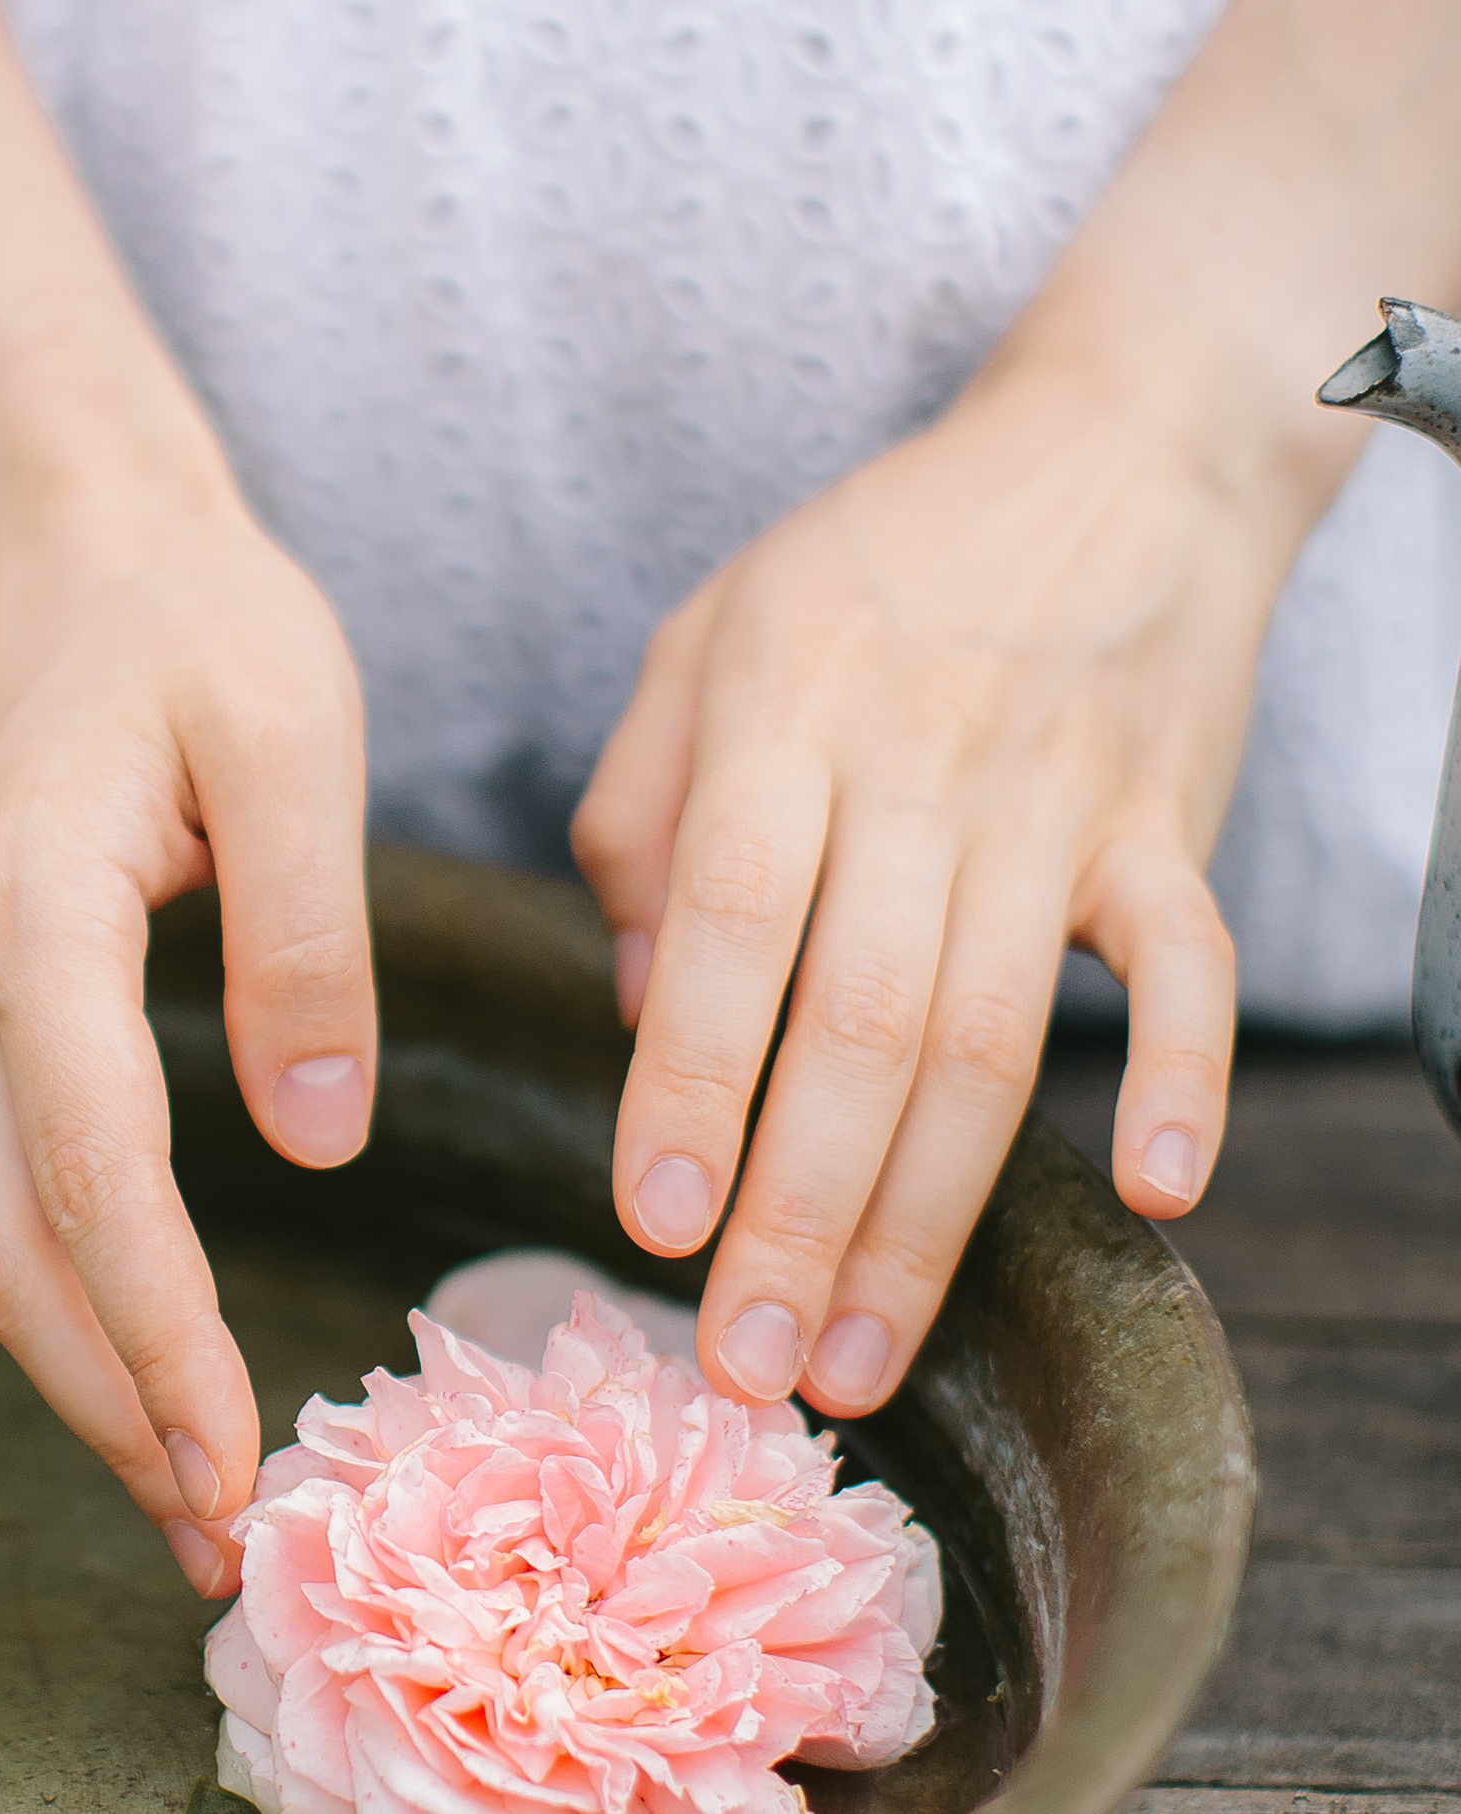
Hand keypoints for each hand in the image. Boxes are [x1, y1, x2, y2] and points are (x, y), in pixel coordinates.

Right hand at [0, 488, 373, 1584]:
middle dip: (90, 1402)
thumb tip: (321, 1140)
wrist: (70, 553)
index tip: (231, 1450)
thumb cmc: (201, 629)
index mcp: (30, 902)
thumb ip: (308, 933)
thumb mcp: (299, 730)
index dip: (156, 1325)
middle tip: (200, 1536)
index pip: (87, 1163)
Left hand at [573, 347, 1316, 1417]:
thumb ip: (637, 808)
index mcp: (780, 717)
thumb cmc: (881, 562)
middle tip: (745, 1366)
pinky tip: (1149, 1195)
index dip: (688, 1083)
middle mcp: (916, 768)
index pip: (724, 926)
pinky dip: (1180, 1077)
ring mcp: (1054, 803)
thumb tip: (628, 1006)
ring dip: (929, 1219)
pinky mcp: (1165, 826)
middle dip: (796, 1217)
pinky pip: (1184, 966)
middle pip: (856, 1025)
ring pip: (989, 1039)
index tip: (650, 1228)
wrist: (1119, 447)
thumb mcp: (707, 633)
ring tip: (862, 1357)